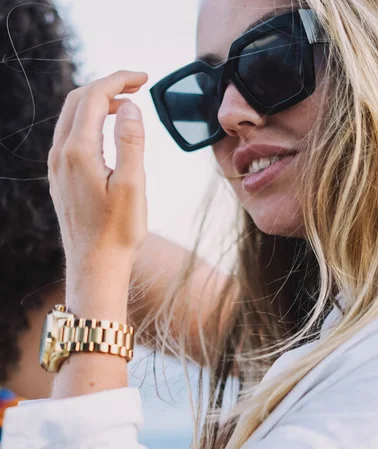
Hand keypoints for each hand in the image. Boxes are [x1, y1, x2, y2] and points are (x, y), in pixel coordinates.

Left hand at [48, 70, 148, 271]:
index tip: (143, 78)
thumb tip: (131, 108)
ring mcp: (58, 166)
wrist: (95, 265)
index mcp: (79, 152)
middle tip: (137, 86)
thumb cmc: (118, 231)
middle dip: (108, 86)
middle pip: (79, 101)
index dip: (119, 80)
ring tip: (126, 107)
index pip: (95, 98)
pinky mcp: (61, 178)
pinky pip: (70, 136)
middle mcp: (61, 154)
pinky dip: (90, 123)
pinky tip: (108, 134)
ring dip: (98, 103)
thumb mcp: (133, 186)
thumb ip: (131, 143)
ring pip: (72, 118)